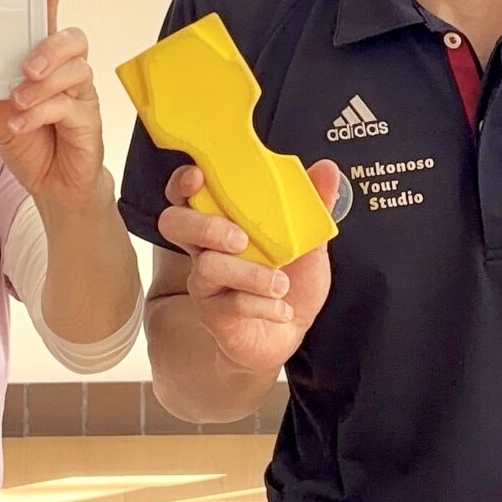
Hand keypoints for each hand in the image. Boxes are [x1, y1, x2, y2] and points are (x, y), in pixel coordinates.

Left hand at [0, 0, 107, 212]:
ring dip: (43, 84)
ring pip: (75, 71)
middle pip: (73, 39)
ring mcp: (80, 96)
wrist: (55, 188)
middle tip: (26, 67)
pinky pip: (69, 107)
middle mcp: (67, 74)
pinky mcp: (87, 121)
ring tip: (17, 101)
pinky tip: (21, 121)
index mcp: (45, 64)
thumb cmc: (33, 143)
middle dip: (50, 46)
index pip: (50, 22)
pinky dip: (41, 112)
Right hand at [157, 162, 339, 372]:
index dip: (183, 182)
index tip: (199, 177)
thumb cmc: (290, 279)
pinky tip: (283, 309)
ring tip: (281, 283)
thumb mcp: (308, 240)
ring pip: (206, 267)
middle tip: (241, 239)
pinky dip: (262, 305)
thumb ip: (312, 205)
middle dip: (205, 225)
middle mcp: (205, 248)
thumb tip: (327, 170)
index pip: (186, 193)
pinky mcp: (214, 314)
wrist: (287, 332)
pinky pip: (229, 305)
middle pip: (174, 223)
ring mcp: (206, 282)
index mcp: (222, 220)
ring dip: (248, 273)